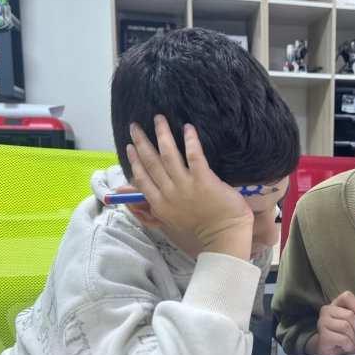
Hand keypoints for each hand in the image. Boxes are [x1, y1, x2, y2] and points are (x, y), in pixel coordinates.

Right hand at [127, 116, 253, 259]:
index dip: (134, 160)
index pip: (141, 177)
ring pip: (168, 155)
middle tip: (135, 126)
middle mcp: (169, 193)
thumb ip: (156, 206)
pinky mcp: (204, 180)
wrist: (224, 236)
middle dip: (141, 142)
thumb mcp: (171, 220)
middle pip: (151, 162)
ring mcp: (186, 186)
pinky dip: (190, 140)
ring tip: (158, 118)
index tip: (130, 146)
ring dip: (162, 134)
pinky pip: (194, 156)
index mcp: (160, 204)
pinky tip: (187, 127)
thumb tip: (139, 193)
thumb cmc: (201, 228)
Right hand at [310, 292, 354, 354]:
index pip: (347, 296)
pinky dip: (348, 345)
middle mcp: (327, 310)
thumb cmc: (346, 335)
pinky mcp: (322, 335)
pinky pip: (342, 339)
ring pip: (345, 327)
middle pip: (349, 315)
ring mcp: (322, 321)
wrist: (334, 352)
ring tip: (352, 343)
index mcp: (337, 303)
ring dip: (354, 338)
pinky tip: (345, 347)